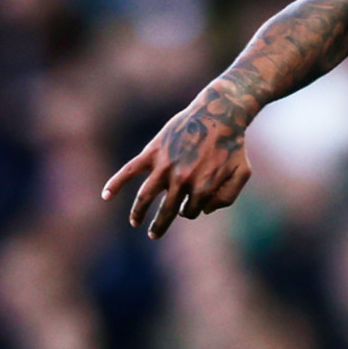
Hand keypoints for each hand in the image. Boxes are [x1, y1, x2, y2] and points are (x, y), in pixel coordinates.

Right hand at [101, 82, 255, 238]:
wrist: (218, 114)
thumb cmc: (232, 145)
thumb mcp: (241, 173)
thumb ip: (227, 197)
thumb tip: (204, 211)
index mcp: (203, 187)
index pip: (190, 212)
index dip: (188, 211)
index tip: (187, 206)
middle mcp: (181, 180)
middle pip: (166, 212)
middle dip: (159, 226)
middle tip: (154, 235)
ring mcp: (165, 166)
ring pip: (145, 197)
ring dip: (138, 213)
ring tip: (135, 223)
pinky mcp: (153, 152)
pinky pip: (130, 170)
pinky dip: (116, 183)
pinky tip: (106, 196)